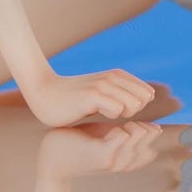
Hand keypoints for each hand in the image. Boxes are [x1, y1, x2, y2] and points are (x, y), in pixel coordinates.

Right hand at [19, 67, 156, 126]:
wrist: (43, 92)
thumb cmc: (72, 98)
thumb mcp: (101, 92)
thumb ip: (121, 93)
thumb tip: (149, 97)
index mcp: (117, 75)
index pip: (147, 92)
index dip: (138, 106)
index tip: (120, 111)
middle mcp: (112, 77)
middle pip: (143, 99)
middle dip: (133, 112)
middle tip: (112, 114)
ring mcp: (103, 85)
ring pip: (134, 104)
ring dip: (123, 114)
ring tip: (103, 113)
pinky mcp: (92, 96)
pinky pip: (118, 110)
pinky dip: (112, 116)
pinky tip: (96, 114)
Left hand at [37, 120, 170, 181]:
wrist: (51, 156)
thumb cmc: (75, 142)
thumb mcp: (100, 136)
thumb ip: (116, 131)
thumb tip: (132, 116)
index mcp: (119, 158)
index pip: (146, 151)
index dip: (152, 136)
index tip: (151, 122)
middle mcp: (118, 163)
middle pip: (145, 150)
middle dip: (149, 135)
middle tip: (149, 120)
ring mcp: (110, 160)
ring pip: (134, 146)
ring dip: (139, 133)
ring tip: (138, 122)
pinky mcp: (99, 154)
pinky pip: (118, 143)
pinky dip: (124, 133)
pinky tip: (123, 126)